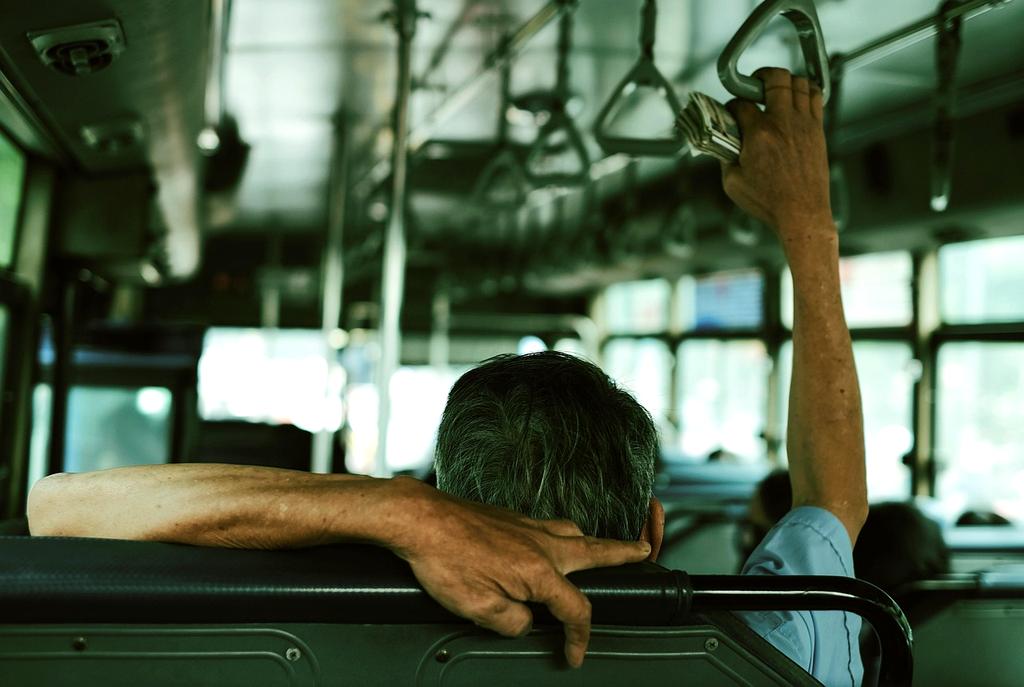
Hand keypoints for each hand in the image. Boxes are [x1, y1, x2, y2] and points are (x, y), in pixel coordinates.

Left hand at [387, 478, 650, 667]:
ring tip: (605, 550)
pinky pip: (549, 526)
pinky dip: (563, 535)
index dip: (580, 638)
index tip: (574, 654)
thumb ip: (512, 622)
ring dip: (594, 543)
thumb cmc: (443, 558)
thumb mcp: (478, 608)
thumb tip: (525, 622)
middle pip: (597, 550)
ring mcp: (527, 524)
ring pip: (573, 533)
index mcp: (539, 570)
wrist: (418, 518)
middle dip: (625, 554)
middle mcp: (541, 542)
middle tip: (644, 552)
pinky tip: (551, 544)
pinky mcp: (510, 516)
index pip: (576, 610)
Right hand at [721, 67, 833, 245]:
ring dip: (785, 81)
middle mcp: (783, 123)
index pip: (741, 104)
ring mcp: (804, 124)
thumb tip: (724, 143)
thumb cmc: (769, 202)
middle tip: (754, 83)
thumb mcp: (732, 182)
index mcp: (759, 135)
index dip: (732, 105)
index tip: (730, 112)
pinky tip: (797, 98)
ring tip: (776, 89)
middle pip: (775, 78)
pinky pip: (816, 97)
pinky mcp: (817, 131)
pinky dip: (806, 90)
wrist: (801, 214)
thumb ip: (725, 157)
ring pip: (799, 82)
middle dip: (761, 76)